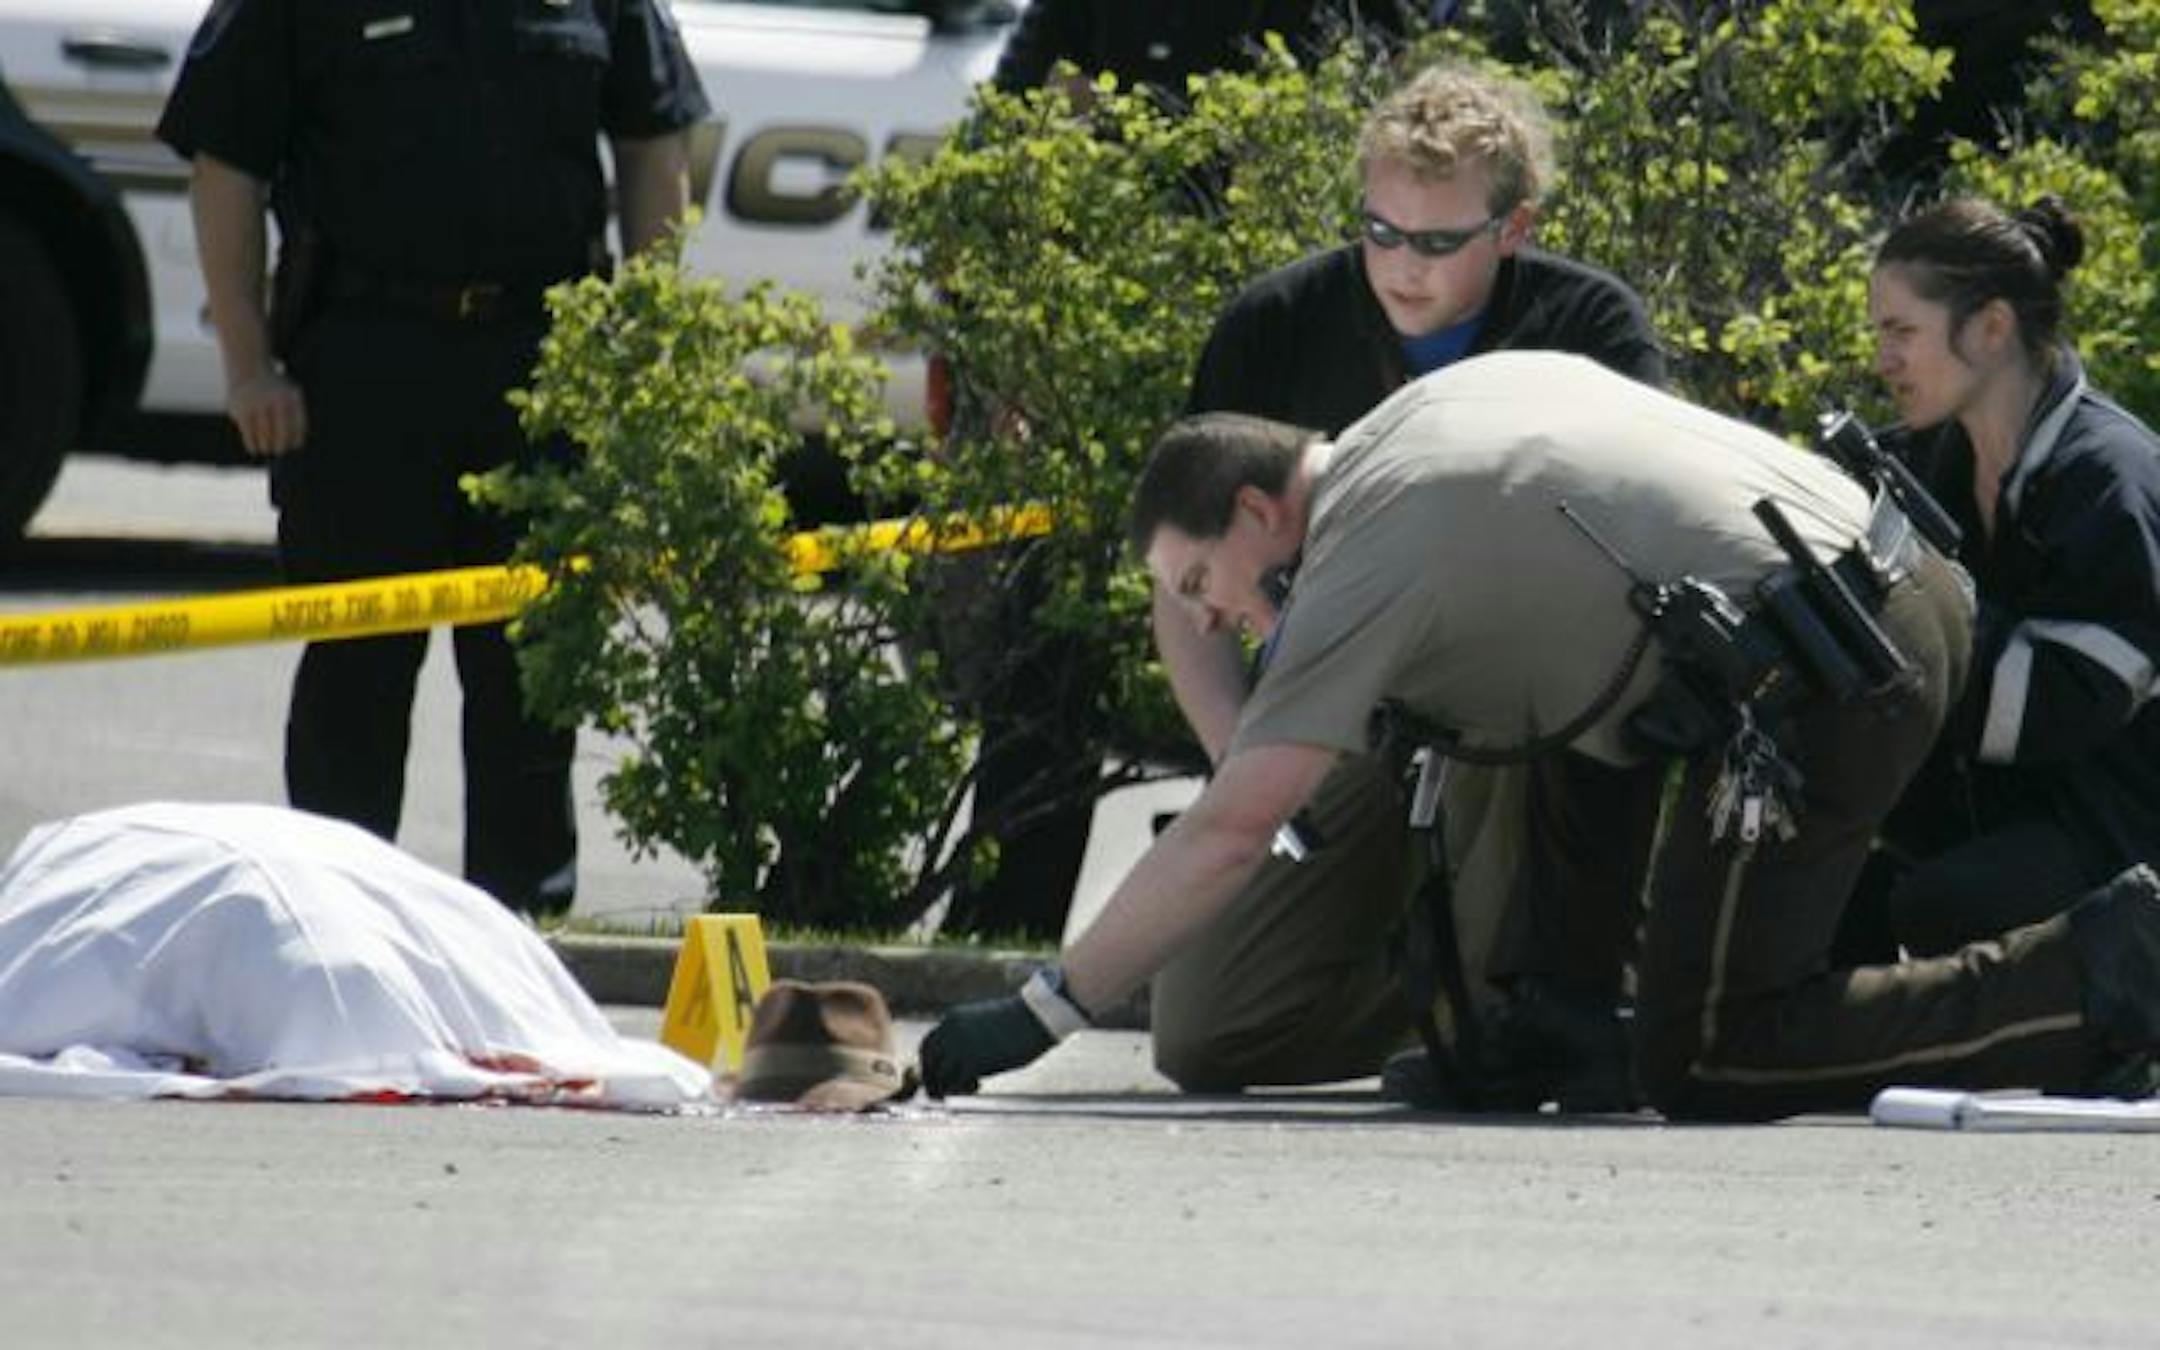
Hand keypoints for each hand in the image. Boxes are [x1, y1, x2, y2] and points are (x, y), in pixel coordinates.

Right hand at [226, 367, 306, 456]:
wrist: (249, 371)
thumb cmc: (274, 391)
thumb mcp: (290, 397)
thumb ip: (295, 417)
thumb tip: (297, 446)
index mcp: (293, 398)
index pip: (298, 427)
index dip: (296, 441)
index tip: (292, 447)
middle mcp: (277, 401)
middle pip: (282, 434)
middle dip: (281, 446)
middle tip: (279, 452)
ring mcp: (259, 405)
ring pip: (265, 436)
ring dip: (266, 447)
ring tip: (266, 450)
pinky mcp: (242, 411)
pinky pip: (249, 434)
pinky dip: (253, 445)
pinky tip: (255, 449)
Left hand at [917, 993, 1057, 1098]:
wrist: (1036, 1016)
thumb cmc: (1017, 1021)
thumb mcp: (983, 1024)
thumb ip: (966, 1039)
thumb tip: (960, 1064)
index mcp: (952, 1019)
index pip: (928, 1045)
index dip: (931, 1064)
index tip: (939, 1075)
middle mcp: (950, 1031)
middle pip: (927, 1061)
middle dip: (932, 1079)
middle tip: (942, 1092)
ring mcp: (960, 1046)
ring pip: (938, 1075)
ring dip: (947, 1087)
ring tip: (968, 1087)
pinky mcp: (973, 1061)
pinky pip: (956, 1083)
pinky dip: (964, 1089)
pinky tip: (979, 1085)